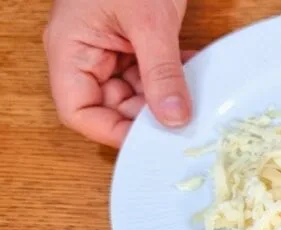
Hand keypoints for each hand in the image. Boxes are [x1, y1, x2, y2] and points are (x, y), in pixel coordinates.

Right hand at [44, 0, 192, 147]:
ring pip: (135, 91)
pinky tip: (194, 68)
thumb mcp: (150, 22)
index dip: (112, 132)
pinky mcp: (132, 40)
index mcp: (70, 50)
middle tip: (184, 118)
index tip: (150, 141)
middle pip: (110, 105)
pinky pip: (149, 71)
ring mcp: (109, 47)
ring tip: (193, 90)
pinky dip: (172, 75)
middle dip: (147, 114)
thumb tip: (174, 120)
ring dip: (164, 94)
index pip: (79, 111)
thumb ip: (161, 73)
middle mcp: (85, 53)